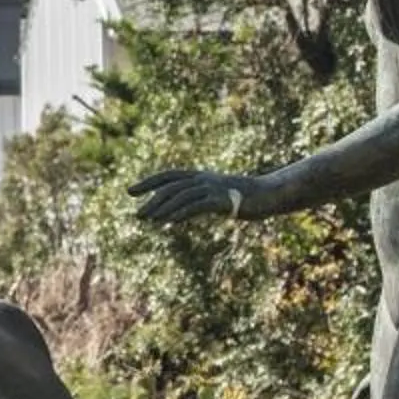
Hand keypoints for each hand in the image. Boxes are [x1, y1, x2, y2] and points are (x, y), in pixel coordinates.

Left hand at [130, 167, 260, 224]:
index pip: (168, 176)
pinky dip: (183, 212)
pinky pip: (199, 206)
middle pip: (171, 187)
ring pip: (182, 196)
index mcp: (199, 176)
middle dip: (152, 200)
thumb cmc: (242, 197)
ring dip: (163, 208)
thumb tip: (175, 213)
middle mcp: (203, 179)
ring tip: (149, 219)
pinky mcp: (223, 200)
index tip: (130, 192)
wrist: (269, 194)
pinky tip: (171, 222)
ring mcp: (213, 188)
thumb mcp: (215, 197)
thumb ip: (195, 202)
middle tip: (137, 215)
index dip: (148, 182)